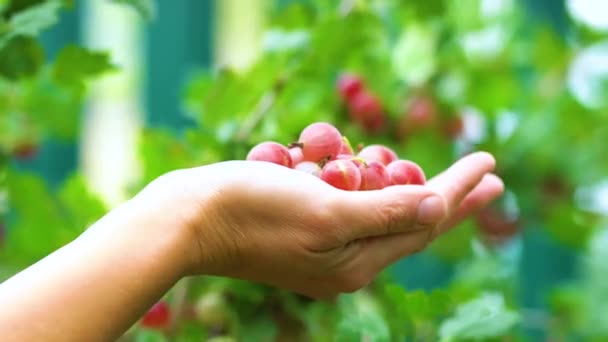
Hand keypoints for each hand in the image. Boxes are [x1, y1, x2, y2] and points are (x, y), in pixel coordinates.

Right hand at [135, 151, 501, 298]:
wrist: (188, 218)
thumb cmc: (255, 209)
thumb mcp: (328, 211)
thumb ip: (388, 213)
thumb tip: (440, 209)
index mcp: (357, 263)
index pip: (424, 224)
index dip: (461, 193)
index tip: (491, 168)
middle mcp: (345, 260)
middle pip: (410, 221)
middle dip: (448, 192)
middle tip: (485, 173)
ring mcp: (323, 245)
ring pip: (376, 208)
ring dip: (394, 181)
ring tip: (420, 166)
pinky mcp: (302, 227)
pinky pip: (344, 202)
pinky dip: (354, 181)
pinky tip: (356, 167)